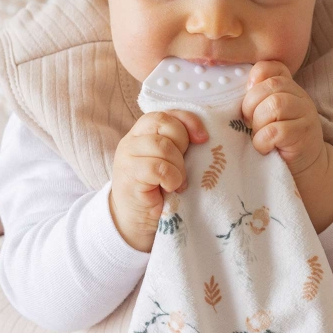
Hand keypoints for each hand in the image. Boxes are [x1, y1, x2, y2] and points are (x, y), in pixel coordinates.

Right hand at [109, 110, 207, 251]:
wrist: (137, 219)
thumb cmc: (159, 188)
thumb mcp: (171, 161)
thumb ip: (180, 145)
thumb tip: (204, 136)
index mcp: (144, 132)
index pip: (166, 114)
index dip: (188, 122)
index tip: (203, 138)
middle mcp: (133, 139)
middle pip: (165, 125)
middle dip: (182, 146)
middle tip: (182, 166)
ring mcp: (128, 156)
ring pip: (163, 146)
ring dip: (178, 166)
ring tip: (177, 181)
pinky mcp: (130, 175)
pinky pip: (158, 168)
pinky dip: (171, 178)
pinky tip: (169, 188)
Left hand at [241, 61, 324, 176]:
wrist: (305, 169)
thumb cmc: (278, 142)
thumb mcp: (267, 116)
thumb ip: (257, 100)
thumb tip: (231, 92)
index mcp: (290, 88)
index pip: (273, 67)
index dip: (256, 77)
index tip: (247, 95)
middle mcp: (300, 97)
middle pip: (271, 86)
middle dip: (251, 104)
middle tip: (248, 123)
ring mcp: (306, 115)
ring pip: (275, 105)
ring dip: (258, 122)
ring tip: (257, 135)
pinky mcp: (304, 135)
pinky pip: (276, 131)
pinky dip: (263, 140)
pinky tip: (264, 147)